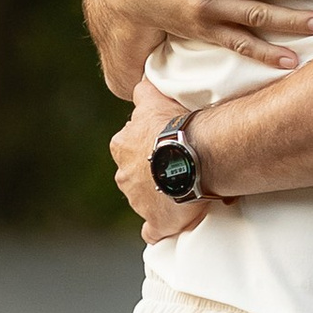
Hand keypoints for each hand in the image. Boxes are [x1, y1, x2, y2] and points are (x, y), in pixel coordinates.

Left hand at [111, 82, 214, 239]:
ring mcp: (138, 202)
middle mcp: (124, 175)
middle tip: (177, 167)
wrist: (190, 156)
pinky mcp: (156, 223)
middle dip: (150, 173)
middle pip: (135, 174)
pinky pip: (152, 231)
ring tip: (184, 190)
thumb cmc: (174, 126)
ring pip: (143, 200)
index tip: (165, 145)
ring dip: (158, 197)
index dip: (147, 145)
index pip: (129, 146)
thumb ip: (143, 91)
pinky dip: (158, 229)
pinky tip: (170, 226)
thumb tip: (140, 80)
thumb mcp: (153, 98)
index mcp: (122, 146)